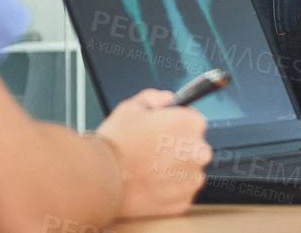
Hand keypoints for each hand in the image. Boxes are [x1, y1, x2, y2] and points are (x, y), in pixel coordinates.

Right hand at [95, 89, 211, 217]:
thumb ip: (154, 98)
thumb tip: (166, 99)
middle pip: (193, 147)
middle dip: (176, 149)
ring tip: (149, 169)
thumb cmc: (117, 143)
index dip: (175, 126)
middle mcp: (198, 151)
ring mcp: (191, 179)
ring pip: (188, 171)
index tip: (162, 133)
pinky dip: (168, 190)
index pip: (193, 122)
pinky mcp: (183, 201)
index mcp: (191, 124)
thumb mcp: (132, 107)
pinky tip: (150, 183)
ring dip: (174, 170)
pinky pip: (180, 192)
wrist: (103, 177)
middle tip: (152, 152)